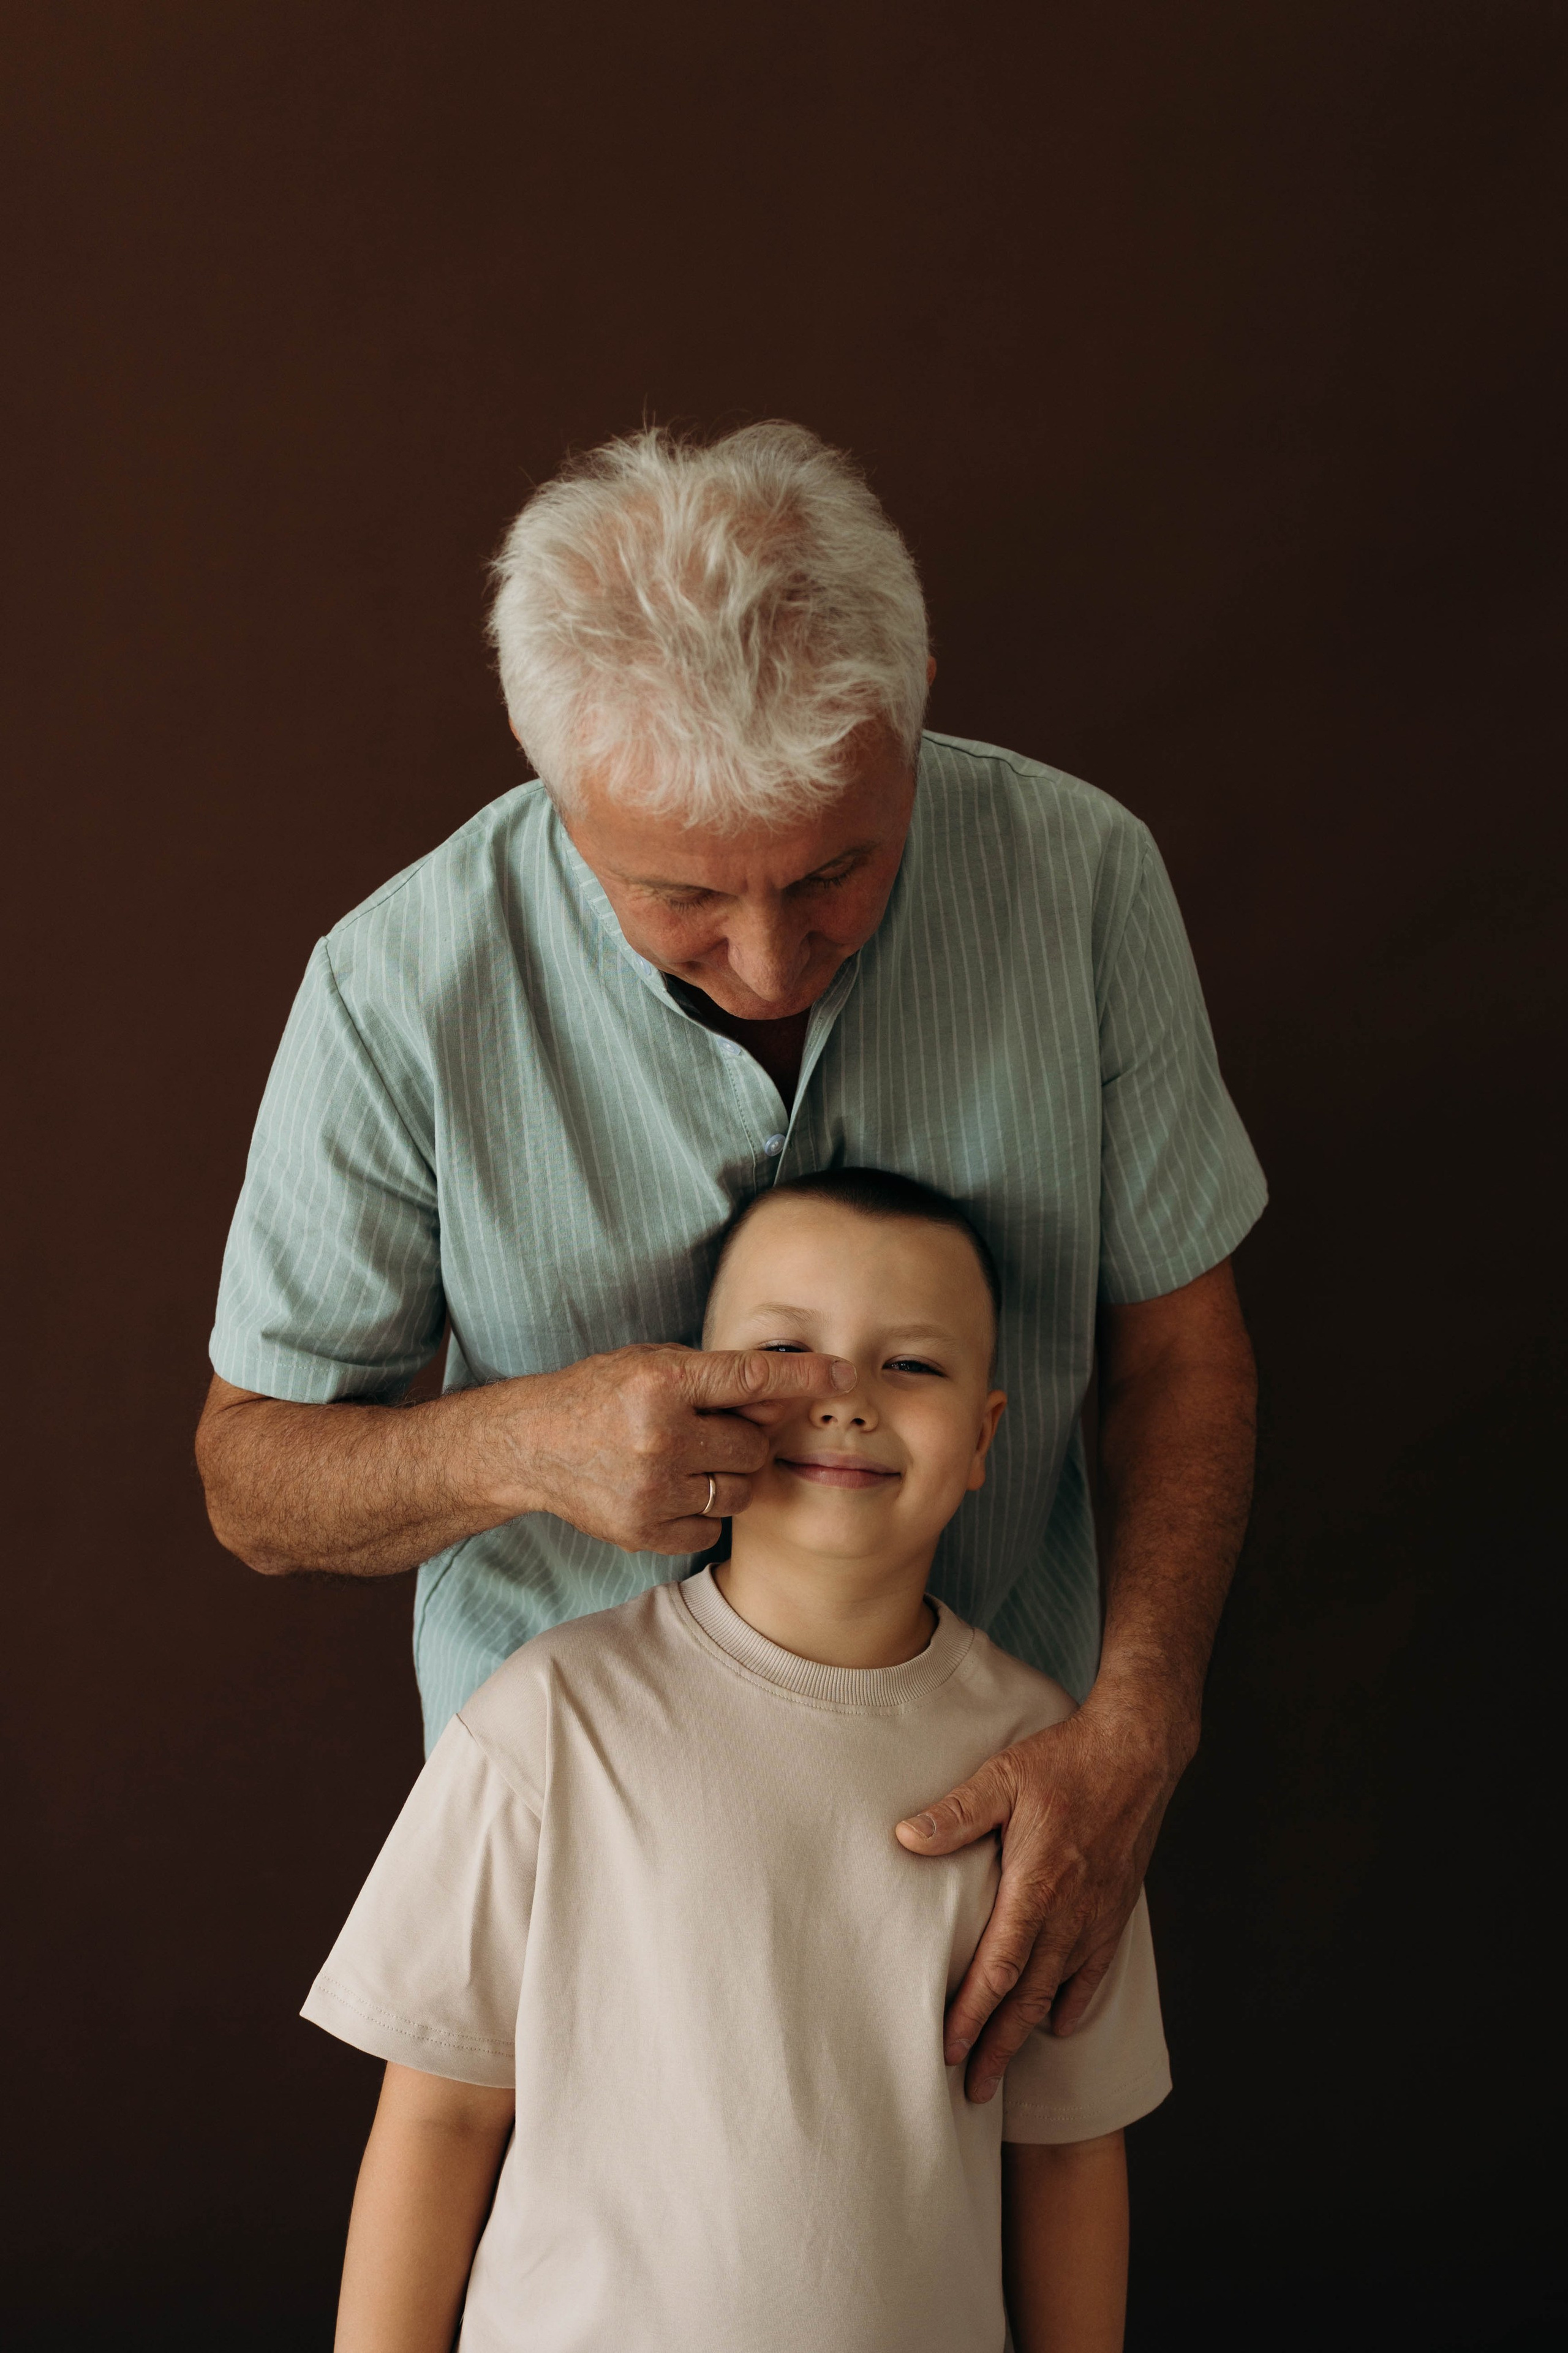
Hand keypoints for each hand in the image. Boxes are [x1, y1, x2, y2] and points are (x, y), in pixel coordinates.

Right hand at [490, 1342, 856, 1552]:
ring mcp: (651, 1489)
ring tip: (688, 1459)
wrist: (531, 1445)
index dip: (805, 1376)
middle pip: (752, 1445)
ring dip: (728, 1476)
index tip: (845, 1374)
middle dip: (742, 1439)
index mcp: (661, 1382)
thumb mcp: (654, 1364)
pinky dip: (704, 1510)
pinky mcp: (644, 1530)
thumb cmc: (600, 1394)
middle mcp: (659, 1435)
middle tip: (708, 1431)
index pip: (752, 1377)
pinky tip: (670, 1489)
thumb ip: (719, 1378)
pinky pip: (713, 1526)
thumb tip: (788, 1397)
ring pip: (740, 1490)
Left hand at [895, 1691, 1184, 2101]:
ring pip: (1059, 1992)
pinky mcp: (1116, 1909)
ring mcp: (1097, 1916)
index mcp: (1037, 1885)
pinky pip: (1095, 1970)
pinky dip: (1074, 2001)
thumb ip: (956, 1813)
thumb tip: (905, 1837)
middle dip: (996, 2046)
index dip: (973, 2014)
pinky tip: (1058, 2022)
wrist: (1140, 1753)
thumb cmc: (1067, 1760)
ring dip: (1028, 2033)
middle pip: (1027, 1997)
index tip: (949, 2051)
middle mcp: (1070, 1912)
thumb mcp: (1003, 1777)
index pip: (999, 1968)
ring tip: (1003, 2068)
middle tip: (972, 2090)